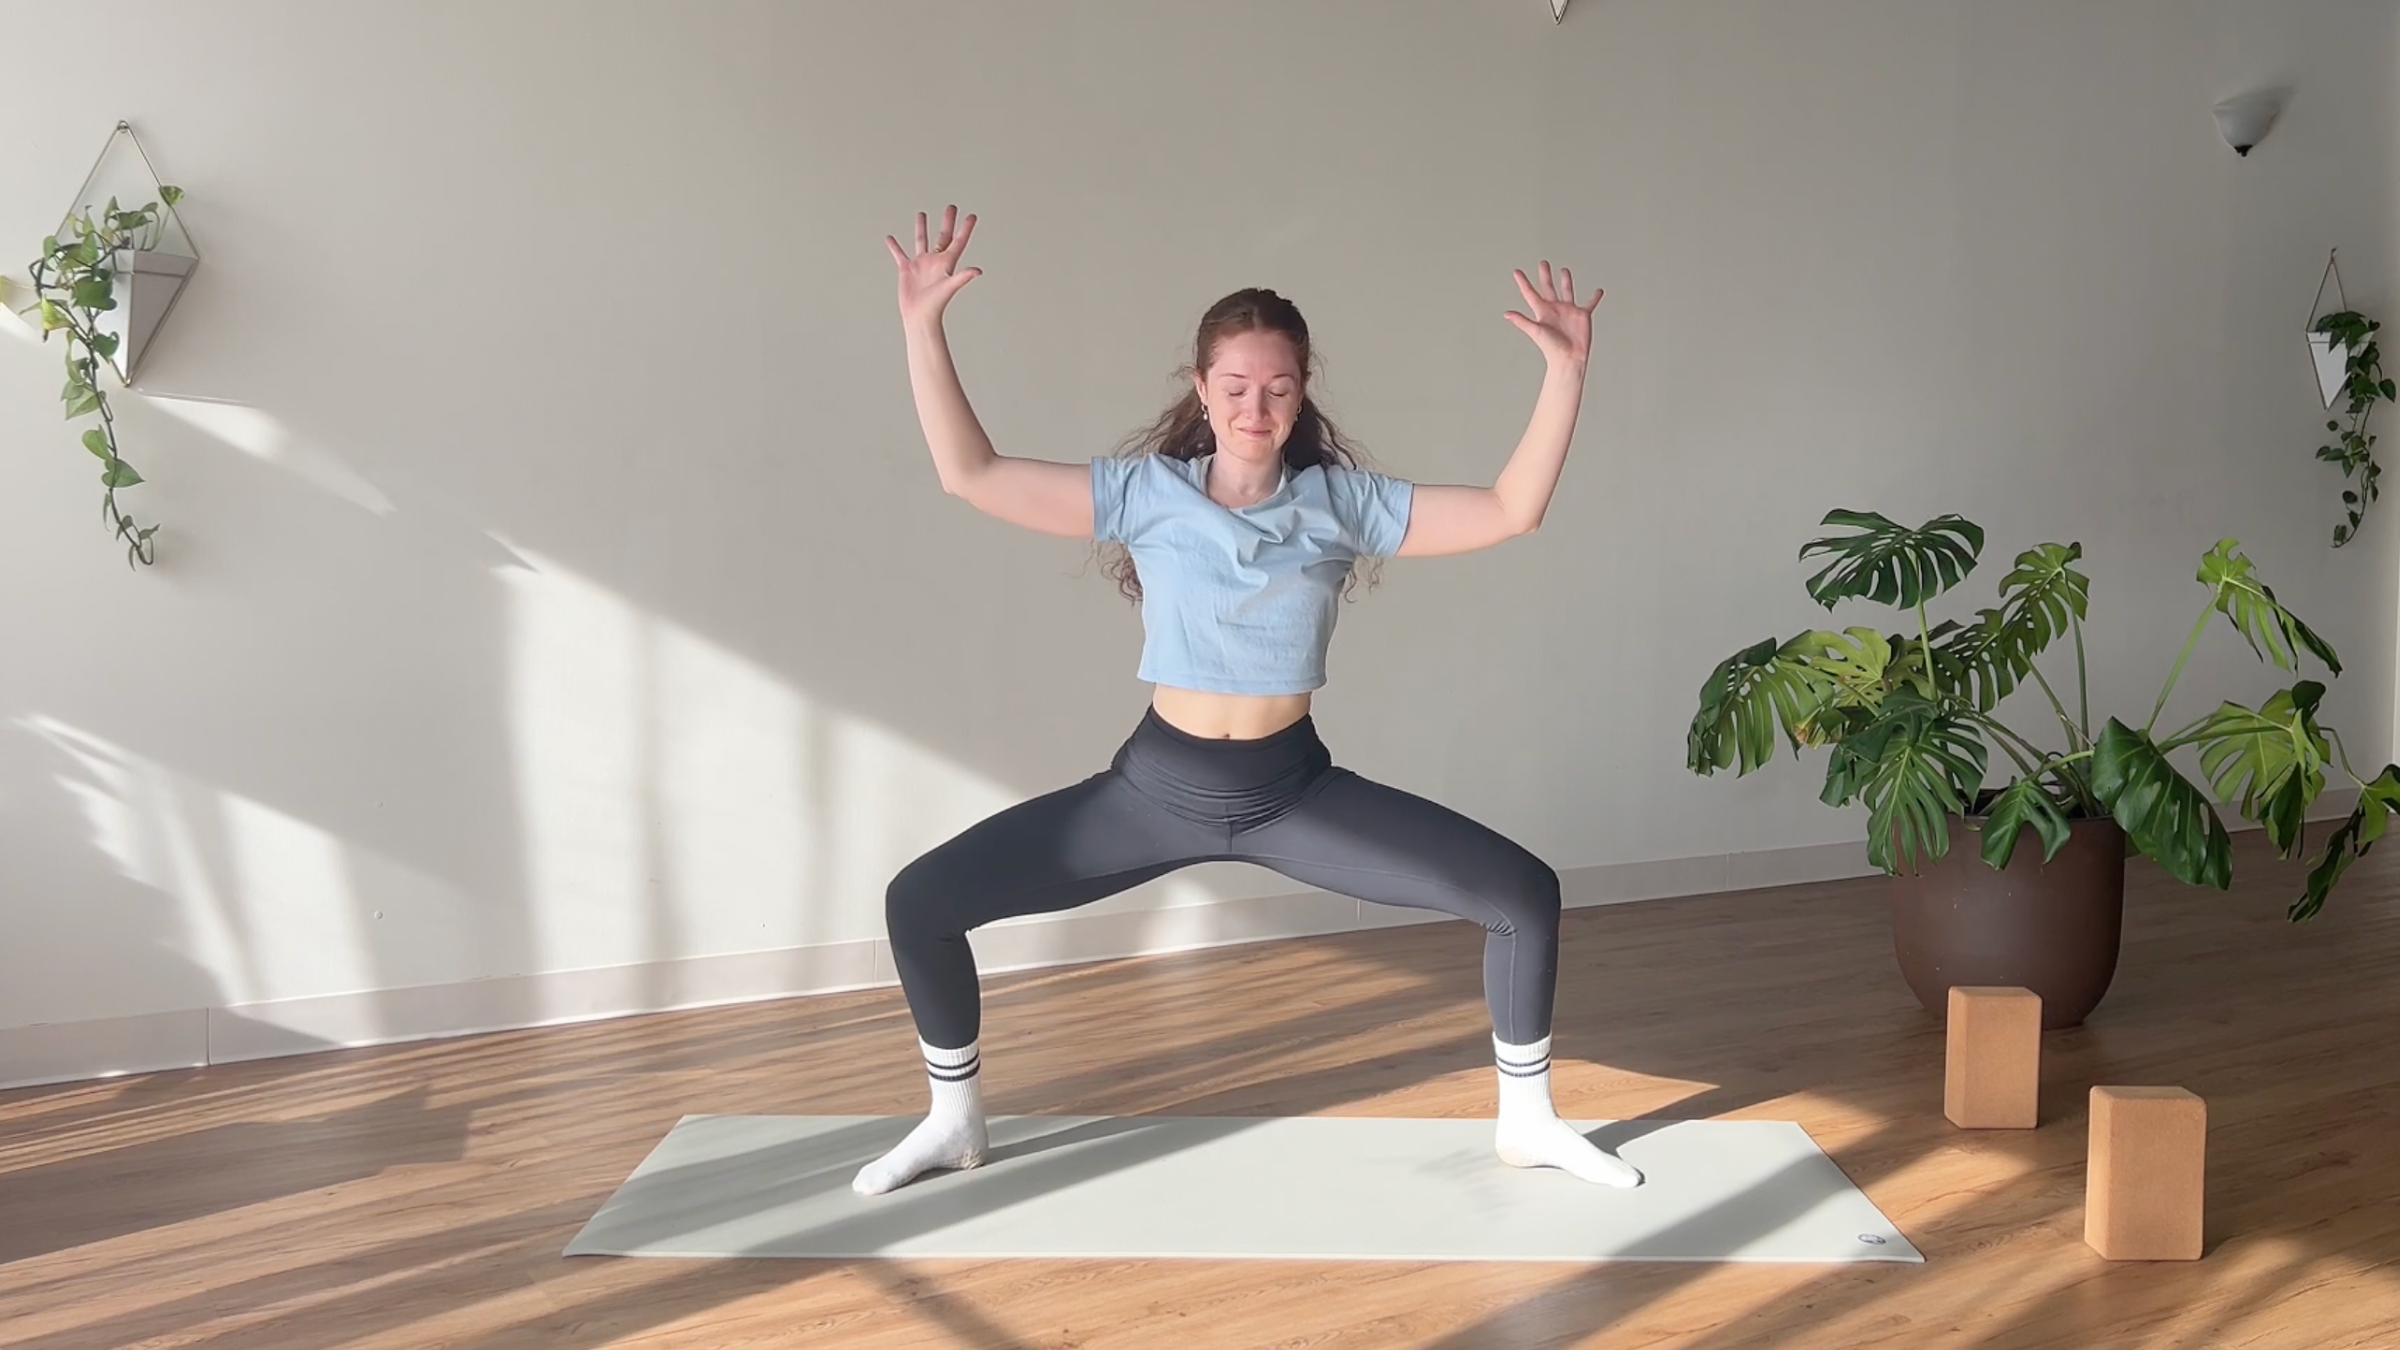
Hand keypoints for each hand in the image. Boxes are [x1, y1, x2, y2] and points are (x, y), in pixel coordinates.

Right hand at [885, 205, 981, 328]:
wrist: (919, 316)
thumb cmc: (936, 305)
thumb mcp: (950, 287)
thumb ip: (963, 277)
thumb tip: (978, 271)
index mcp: (947, 263)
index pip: (958, 241)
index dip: (965, 229)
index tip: (971, 216)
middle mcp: (935, 261)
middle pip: (943, 236)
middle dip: (947, 222)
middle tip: (951, 207)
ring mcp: (921, 264)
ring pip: (921, 241)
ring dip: (922, 228)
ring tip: (921, 214)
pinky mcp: (907, 270)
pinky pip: (900, 254)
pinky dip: (895, 246)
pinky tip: (890, 238)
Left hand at [1504, 261, 1600, 367]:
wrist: (1569, 358)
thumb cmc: (1551, 348)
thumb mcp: (1536, 331)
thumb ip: (1522, 321)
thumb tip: (1506, 314)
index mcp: (1542, 311)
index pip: (1530, 293)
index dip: (1523, 283)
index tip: (1516, 272)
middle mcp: (1555, 309)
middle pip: (1548, 287)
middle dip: (1545, 275)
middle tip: (1543, 263)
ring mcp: (1569, 311)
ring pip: (1567, 291)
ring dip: (1565, 281)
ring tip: (1564, 270)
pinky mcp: (1582, 315)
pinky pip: (1589, 303)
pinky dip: (1594, 297)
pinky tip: (1598, 291)